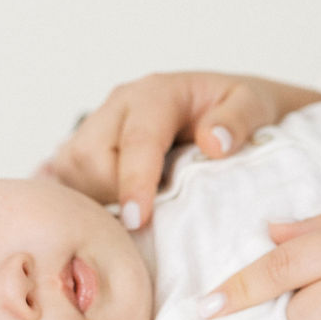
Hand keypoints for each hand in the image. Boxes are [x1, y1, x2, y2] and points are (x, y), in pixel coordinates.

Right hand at [44, 71, 320, 227]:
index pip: (136, 140)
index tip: (138, 219)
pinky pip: (66, 179)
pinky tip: (99, 221)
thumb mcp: (254, 103)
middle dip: (110, 195)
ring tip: (126, 225)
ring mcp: (99, 126)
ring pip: (71, 170)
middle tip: (141, 225)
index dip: (134, 181)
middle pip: (89, 157)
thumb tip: (214, 142)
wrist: (229, 107)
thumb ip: (238, 119)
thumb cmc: (239, 109)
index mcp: (156, 93)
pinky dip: (79, 202)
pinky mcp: (89, 147)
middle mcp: (119, 106)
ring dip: (93, 202)